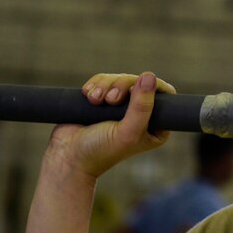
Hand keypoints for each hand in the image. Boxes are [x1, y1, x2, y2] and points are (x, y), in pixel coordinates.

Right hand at [44, 72, 176, 178]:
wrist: (67, 156)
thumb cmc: (100, 150)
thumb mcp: (127, 132)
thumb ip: (141, 107)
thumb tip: (149, 76)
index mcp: (156, 127)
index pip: (165, 96)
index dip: (152, 86)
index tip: (132, 92)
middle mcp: (141, 116)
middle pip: (140, 82)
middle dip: (123, 85)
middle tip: (110, 100)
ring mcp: (120, 107)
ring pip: (119, 79)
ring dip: (106, 85)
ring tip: (95, 100)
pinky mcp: (102, 101)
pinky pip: (103, 80)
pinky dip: (95, 85)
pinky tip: (88, 96)